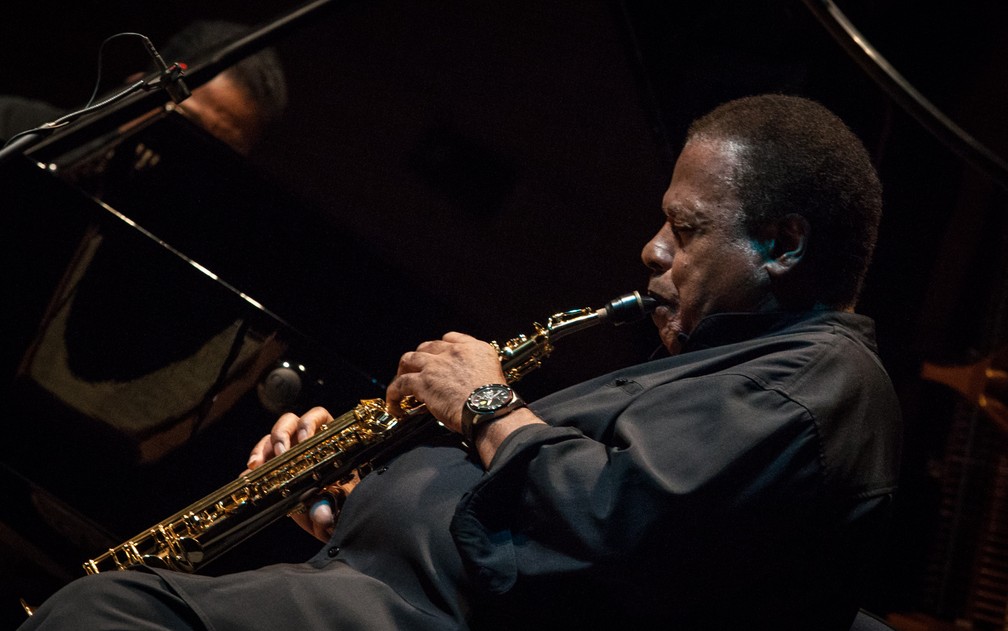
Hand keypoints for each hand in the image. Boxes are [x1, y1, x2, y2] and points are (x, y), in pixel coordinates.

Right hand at [245, 406, 354, 541]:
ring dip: (261, 450)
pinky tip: (246, 478)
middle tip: (281, 454)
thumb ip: (331, 504)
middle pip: (289, 422)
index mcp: (327, 438)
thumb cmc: (342, 501)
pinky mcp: (273, 471)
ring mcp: (287, 455)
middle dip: (281, 434)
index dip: (310, 422)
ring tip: (256, 465)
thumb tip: (321, 513)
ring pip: (270, 440)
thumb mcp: (340, 501)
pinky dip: (251, 471)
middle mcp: (305, 442)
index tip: (305, 440)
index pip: (318, 416)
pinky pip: (258, 465)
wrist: (330, 519)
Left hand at [385, 332, 505, 433]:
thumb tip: (464, 384)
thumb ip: (477, 372)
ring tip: (400, 381)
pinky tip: (393, 402)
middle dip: (420, 358)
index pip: (450, 338)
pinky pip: (400, 383)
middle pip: (427, 347)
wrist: (490, 409)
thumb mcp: (494, 375)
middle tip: (417, 371)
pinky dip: (394, 393)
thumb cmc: (495, 400)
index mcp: (474, 348)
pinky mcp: (423, 381)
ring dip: (403, 370)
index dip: (440, 348)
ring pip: (409, 359)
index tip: (438, 358)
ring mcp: (436, 365)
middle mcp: (454, 352)